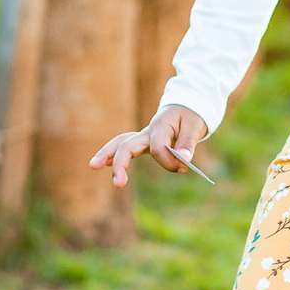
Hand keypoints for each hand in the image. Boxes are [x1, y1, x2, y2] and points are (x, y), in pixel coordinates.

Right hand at [89, 104, 207, 186]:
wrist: (189, 105)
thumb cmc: (192, 116)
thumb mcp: (196, 126)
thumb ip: (189, 143)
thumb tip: (184, 160)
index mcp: (160, 126)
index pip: (158, 149)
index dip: (170, 161)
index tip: (185, 167)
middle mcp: (148, 131)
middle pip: (127, 145)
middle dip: (121, 163)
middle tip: (118, 184)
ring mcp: (144, 136)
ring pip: (122, 143)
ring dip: (107, 155)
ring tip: (93, 165)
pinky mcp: (145, 142)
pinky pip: (127, 147)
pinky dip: (116, 155)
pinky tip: (105, 164)